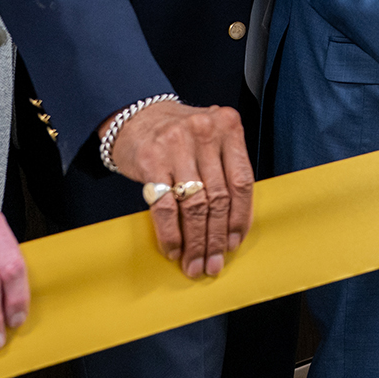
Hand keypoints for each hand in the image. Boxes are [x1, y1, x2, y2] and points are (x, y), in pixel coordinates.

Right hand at [105, 99, 255, 278]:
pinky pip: (166, 207)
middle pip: (218, 198)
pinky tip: (174, 249)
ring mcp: (177, 145)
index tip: (235, 242)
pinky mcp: (151, 160)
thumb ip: (226, 169)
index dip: (240, 218)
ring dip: (196, 242)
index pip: (242, 181)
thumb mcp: (211, 138)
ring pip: (194, 206)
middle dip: (216, 238)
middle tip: (213, 262)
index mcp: (228, 126)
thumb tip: (235, 225)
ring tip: (194, 263)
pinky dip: (171, 234)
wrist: (136, 115)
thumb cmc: (179, 133)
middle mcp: (205, 133)